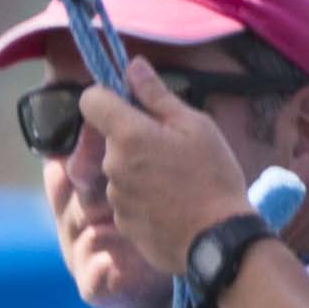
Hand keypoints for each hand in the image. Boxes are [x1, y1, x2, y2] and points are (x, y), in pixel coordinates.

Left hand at [78, 69, 251, 273]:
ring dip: (138, 168)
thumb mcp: (195, 126)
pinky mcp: (123, 223)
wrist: (218, 241)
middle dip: (131, 136)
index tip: (131, 103)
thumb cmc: (213, 177)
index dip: (108, 96)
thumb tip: (133, 66)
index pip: (90, 100)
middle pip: (108, 138)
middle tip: (171, 147)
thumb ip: (157, 95)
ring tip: (175, 179)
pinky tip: (171, 203)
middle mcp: (112, 165)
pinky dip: (142, 196)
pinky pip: (126, 198)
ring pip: (118, 169)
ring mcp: (115, 197)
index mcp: (128, 134)